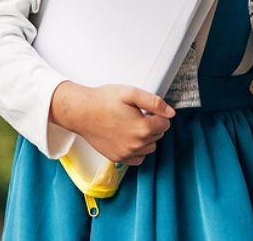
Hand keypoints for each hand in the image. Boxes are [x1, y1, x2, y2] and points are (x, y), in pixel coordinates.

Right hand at [49, 81, 174, 164]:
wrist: (81, 112)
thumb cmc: (103, 101)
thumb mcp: (131, 93)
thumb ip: (154, 102)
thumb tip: (170, 112)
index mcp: (142, 128)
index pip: (165, 123)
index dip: (158, 114)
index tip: (148, 109)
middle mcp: (136, 145)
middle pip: (158, 135)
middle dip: (153, 124)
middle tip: (138, 114)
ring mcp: (126, 154)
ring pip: (149, 147)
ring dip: (146, 137)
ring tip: (132, 124)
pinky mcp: (117, 158)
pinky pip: (137, 159)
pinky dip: (137, 150)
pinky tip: (129, 137)